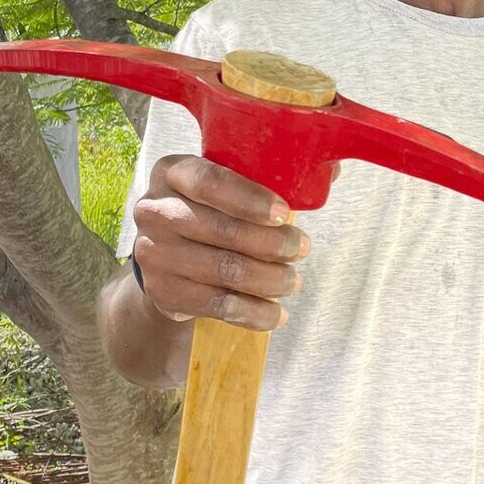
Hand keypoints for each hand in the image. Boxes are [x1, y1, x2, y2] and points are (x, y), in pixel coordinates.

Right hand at [130, 155, 312, 330]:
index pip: (209, 182)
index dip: (250, 199)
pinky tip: (276, 314)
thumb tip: (330, 170)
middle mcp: (154, 210)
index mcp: (172, 171)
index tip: (284, 213)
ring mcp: (154, 254)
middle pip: (222, 231)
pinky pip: (217, 305)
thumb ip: (270, 171)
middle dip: (272, 244)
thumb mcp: (228, 182)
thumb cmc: (212, 210)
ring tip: (292, 281)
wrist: (167, 257)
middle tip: (301, 248)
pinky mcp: (163, 292)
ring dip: (269, 279)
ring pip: (225, 271)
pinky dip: (254, 313)